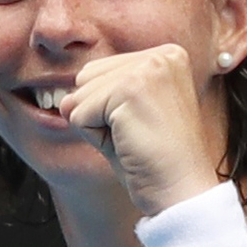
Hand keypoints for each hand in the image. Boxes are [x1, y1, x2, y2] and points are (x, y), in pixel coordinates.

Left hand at [58, 44, 220, 215]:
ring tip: (134, 140)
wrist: (182, 191)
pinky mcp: (130, 90)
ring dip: (98, 127)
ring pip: (81, 95)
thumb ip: (96, 97)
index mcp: (167, 56)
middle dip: (101, 114)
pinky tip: (128, 145)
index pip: (102, 71)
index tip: (147, 127)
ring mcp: (147, 70)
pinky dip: (95, 138)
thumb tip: (63, 100)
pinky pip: (79, 114)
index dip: (110, 108)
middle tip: (138, 136)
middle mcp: (162, 56)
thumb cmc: (157, 161)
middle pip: (88, 77)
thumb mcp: (128, 117)